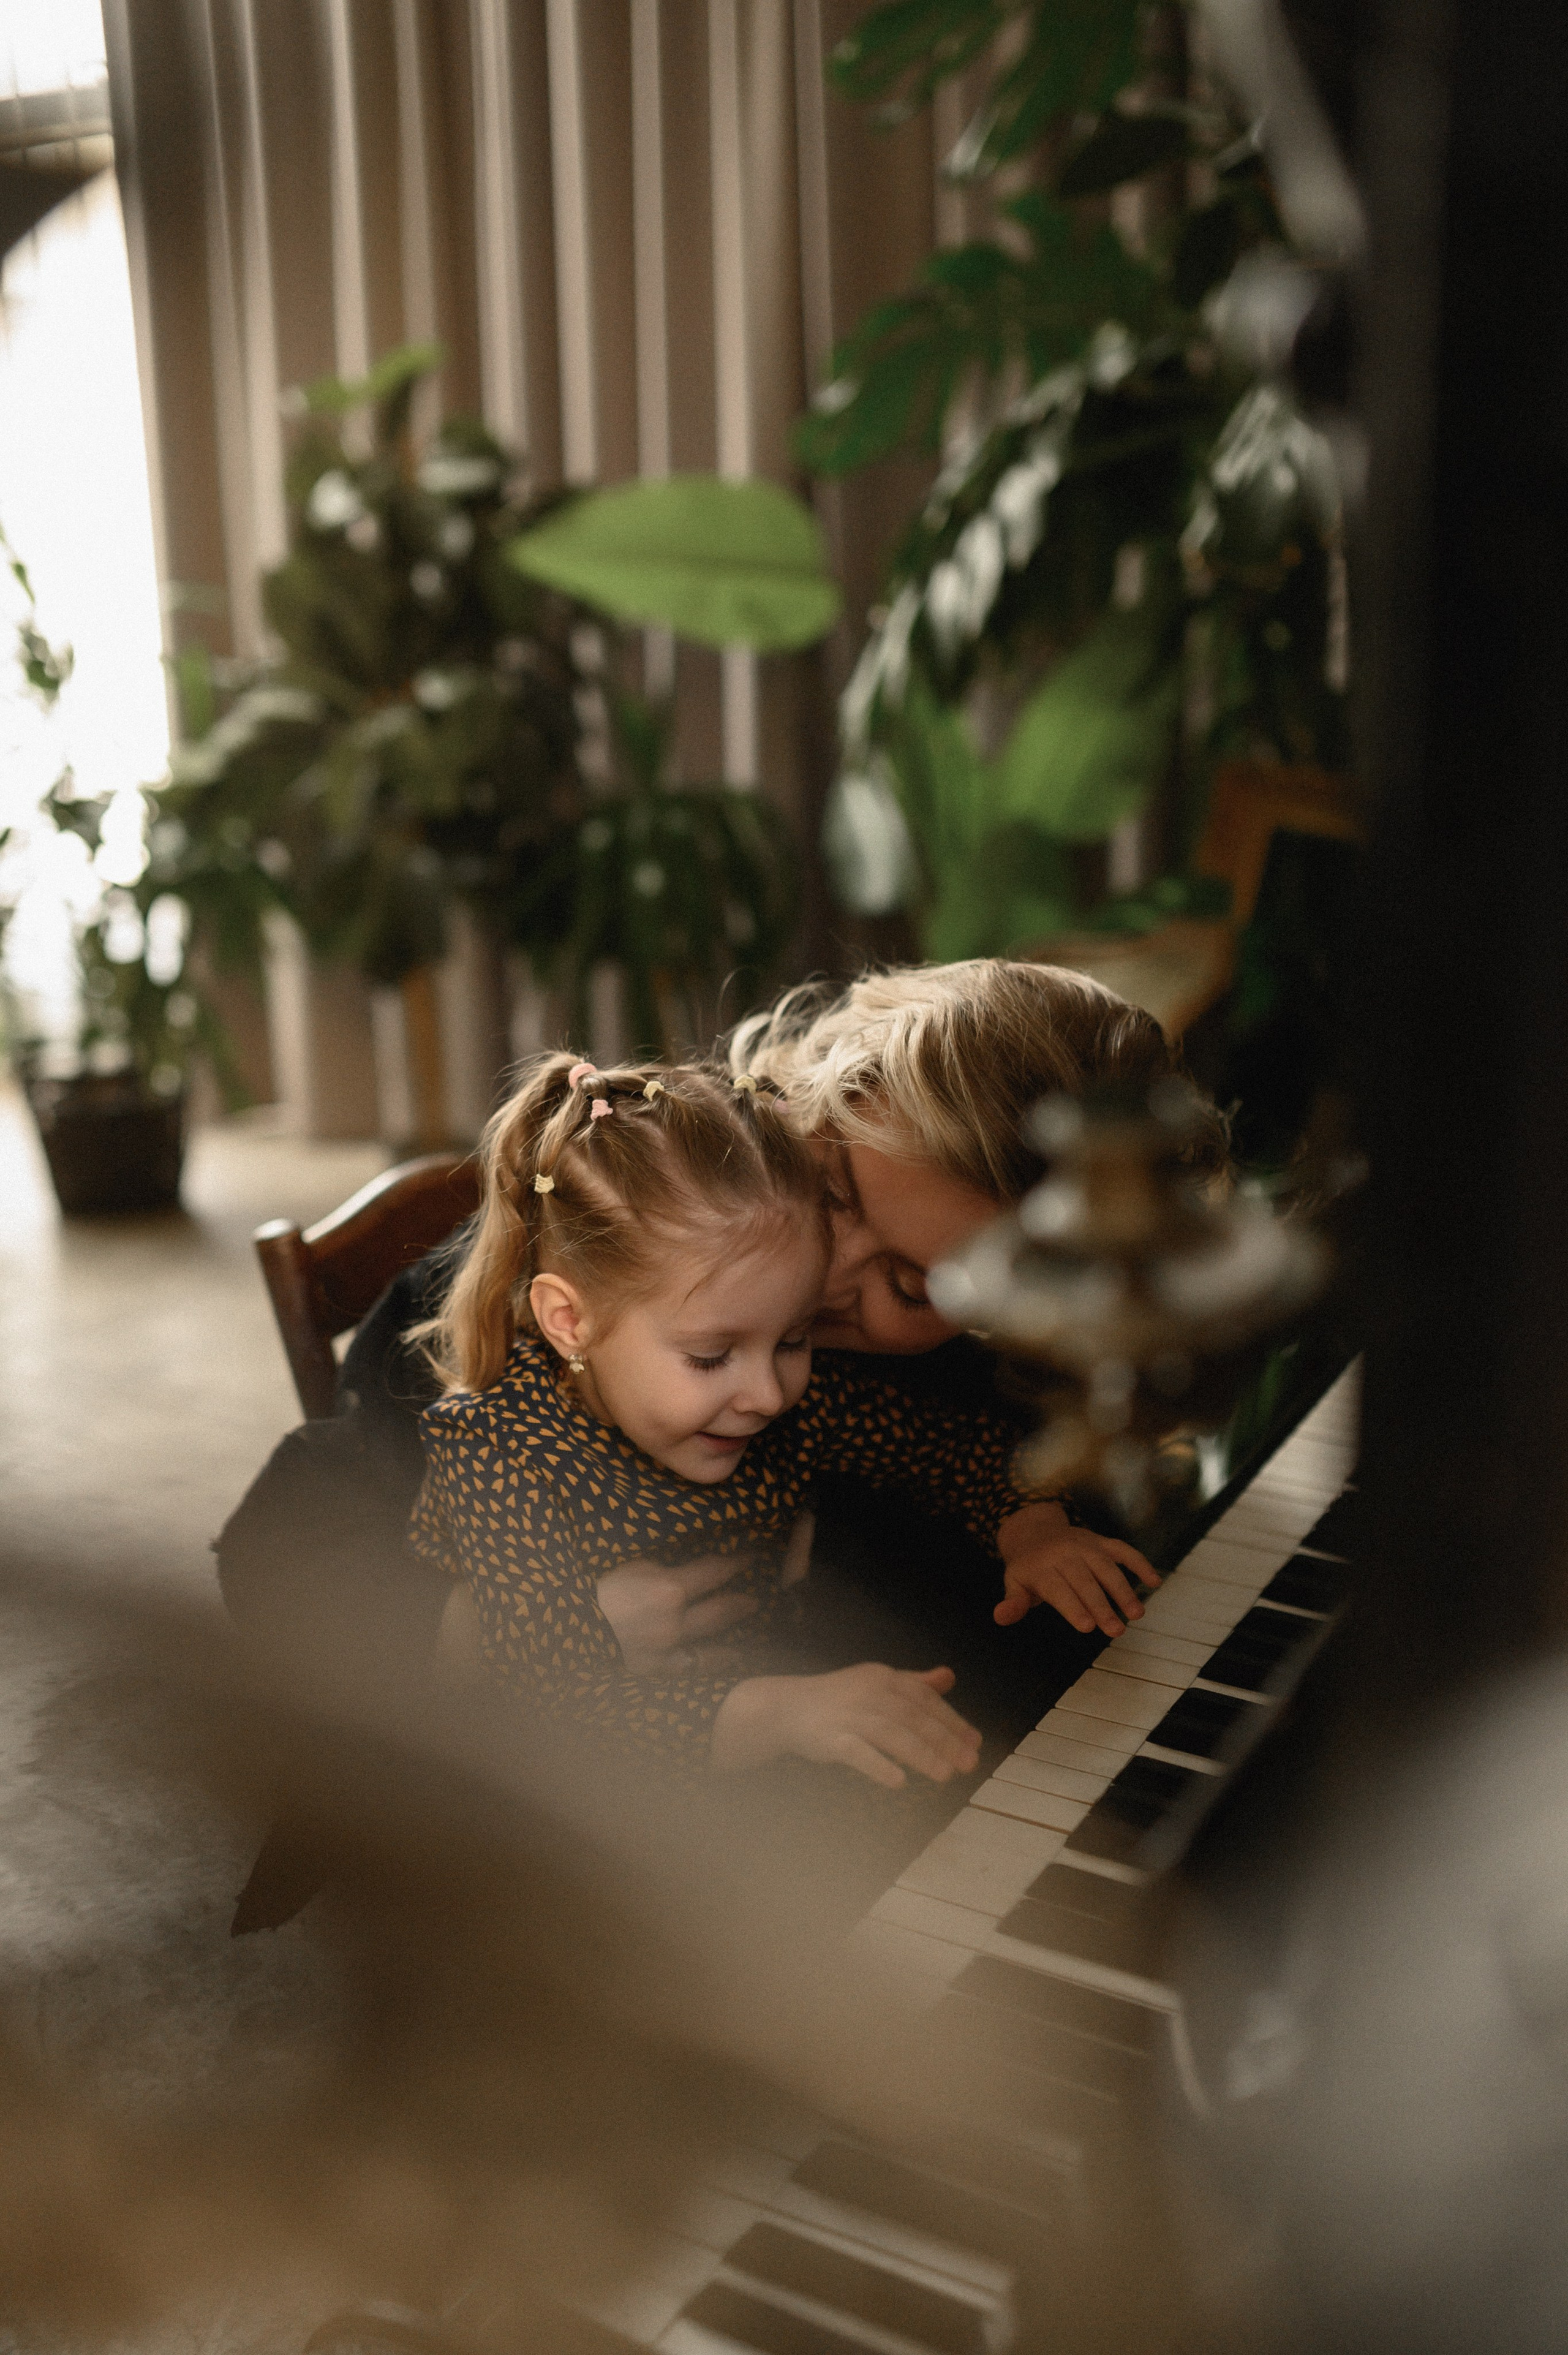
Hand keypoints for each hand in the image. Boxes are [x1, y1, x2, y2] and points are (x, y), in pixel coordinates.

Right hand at [597, 1555, 758, 1670]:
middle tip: (759, 1595)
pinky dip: (711, 1665)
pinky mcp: (655, 1673)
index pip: (715, 1571)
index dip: (737, 1561)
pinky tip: (728, 1661)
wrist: (565, 1630)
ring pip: (711, 1647)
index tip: (752, 1555)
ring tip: (746, 1630)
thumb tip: (688, 1564)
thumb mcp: (630, 1566)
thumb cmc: (593, 1592)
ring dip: (732, 1635)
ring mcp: (667, 1653)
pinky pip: (691, 1671)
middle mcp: (675, 1624)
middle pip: (719, 1610)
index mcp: (669, 1590)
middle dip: (741, 1600)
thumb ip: (662, 1567)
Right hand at [711, 1664, 982, 1789]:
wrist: (786, 1707)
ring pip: (890, 1734)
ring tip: (945, 1775)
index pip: (923, 1698)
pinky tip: (899, 1782)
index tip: (975, 1741)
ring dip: (921, 1755)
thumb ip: (913, 1683)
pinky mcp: (830, 1738)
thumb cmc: (839, 1698)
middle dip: (944, 1740)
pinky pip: (857, 1753)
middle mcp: (868, 1692)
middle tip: (969, 1763)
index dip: (952, 1719)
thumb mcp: (876, 1683)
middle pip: (912, 1717)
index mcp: (883, 1677)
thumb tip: (949, 1677)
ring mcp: (848, 1716)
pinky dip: (879, 1766)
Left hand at [995, 1500, 1157, 1636]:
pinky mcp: (1101, 1541)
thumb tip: (1000, 1616)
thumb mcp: (1014, 1583)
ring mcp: (1086, 1545)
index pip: (1059, 1590)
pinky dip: (1140, 1563)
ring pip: (1107, 1567)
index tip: (1088, 1627)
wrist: (1034, 1529)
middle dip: (1102, 1606)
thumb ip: (1013, 1602)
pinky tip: (1154, 1581)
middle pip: (1085, 1582)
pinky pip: (1123, 1550)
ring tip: (1136, 1614)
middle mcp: (1065, 1553)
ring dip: (1123, 1590)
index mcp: (1041, 1568)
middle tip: (1116, 1630)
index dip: (1073, 1608)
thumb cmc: (1027, 1567)